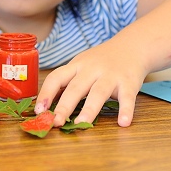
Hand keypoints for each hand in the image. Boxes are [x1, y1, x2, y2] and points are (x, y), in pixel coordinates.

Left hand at [34, 41, 148, 126]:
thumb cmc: (101, 60)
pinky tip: (123, 123)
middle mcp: (92, 69)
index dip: (46, 93)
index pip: (57, 77)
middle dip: (64, 105)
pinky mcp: (129, 82)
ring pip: (98, 92)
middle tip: (56, 122)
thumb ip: (67, 82)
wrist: (132, 45)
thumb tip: (46, 105)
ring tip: (81, 124)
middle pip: (76, 87)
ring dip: (89, 109)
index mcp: (76, 66)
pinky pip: (127, 98)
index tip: (38, 110)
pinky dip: (126, 110)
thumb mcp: (81, 65)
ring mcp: (111, 75)